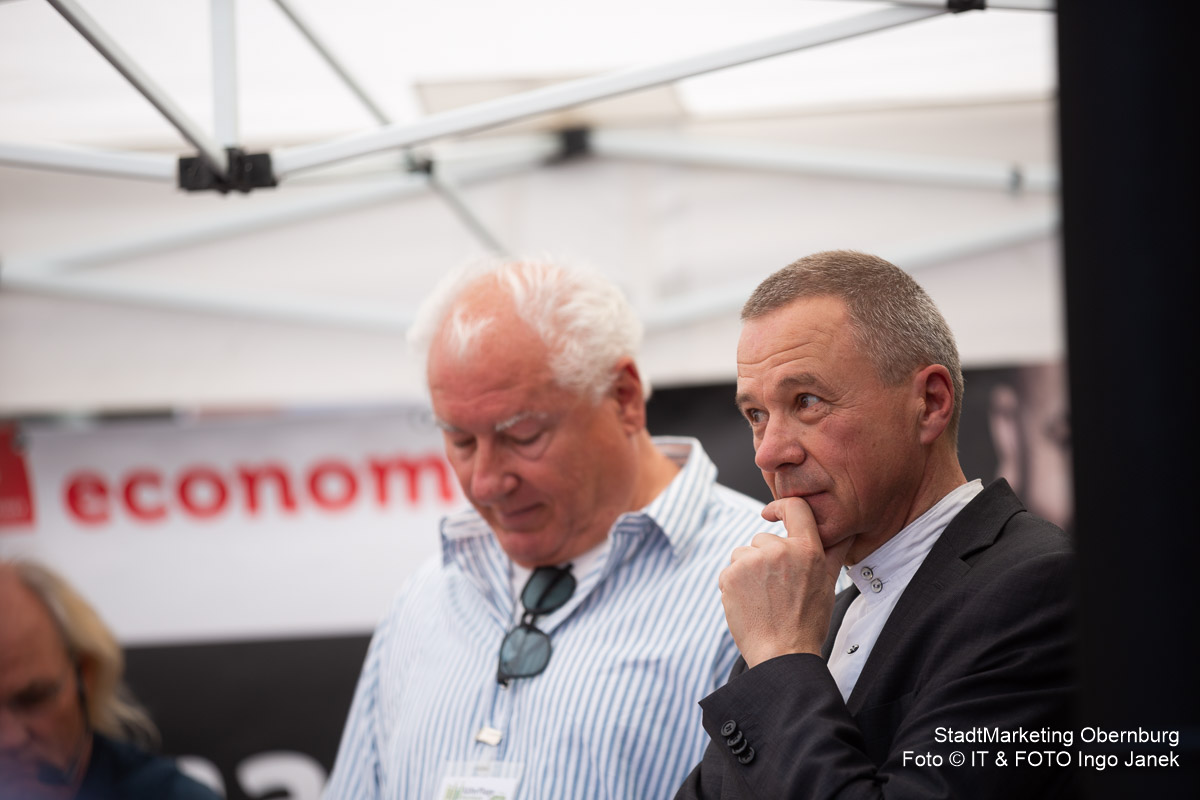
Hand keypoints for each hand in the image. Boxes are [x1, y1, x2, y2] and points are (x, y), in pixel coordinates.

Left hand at [718, 496, 852, 667]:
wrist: (782, 654)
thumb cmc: (807, 622)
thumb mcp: (828, 584)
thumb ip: (833, 553)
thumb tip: (843, 533)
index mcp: (807, 549)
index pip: (795, 507)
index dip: (781, 507)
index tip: (772, 513)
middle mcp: (778, 550)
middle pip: (763, 539)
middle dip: (766, 559)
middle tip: (777, 589)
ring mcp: (752, 561)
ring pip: (743, 554)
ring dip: (749, 571)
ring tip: (763, 598)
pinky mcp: (730, 575)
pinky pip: (730, 571)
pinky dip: (735, 585)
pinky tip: (749, 604)